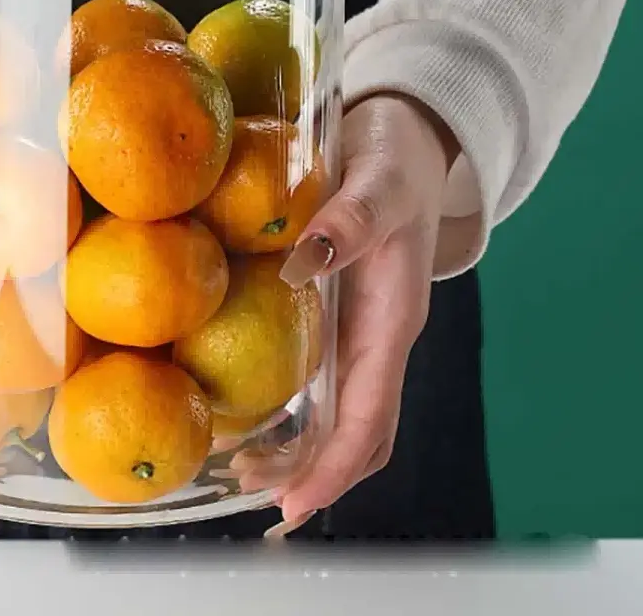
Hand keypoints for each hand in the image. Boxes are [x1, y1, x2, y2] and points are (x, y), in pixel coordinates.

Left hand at [230, 93, 457, 538]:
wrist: (404, 140)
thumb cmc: (395, 161)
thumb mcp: (378, 183)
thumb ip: (350, 220)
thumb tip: (304, 260)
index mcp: (393, 319)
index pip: (371, 413)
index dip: (336, 465)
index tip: (296, 503)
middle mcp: (377, 335)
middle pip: (355, 427)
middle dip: (313, 470)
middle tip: (255, 492)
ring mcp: (356, 327)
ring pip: (335, 408)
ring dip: (297, 444)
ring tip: (240, 463)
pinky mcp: (335, 310)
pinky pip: (316, 371)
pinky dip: (287, 401)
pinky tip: (245, 401)